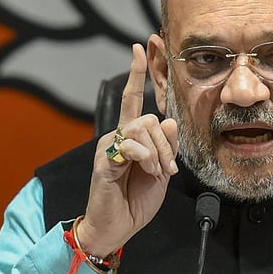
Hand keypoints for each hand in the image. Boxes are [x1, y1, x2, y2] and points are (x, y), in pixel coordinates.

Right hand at [77, 43, 179, 255]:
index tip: (139, 47)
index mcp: (132, 135)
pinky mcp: (104, 159)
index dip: (136, 73)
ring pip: (142, 128)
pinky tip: (145, 171)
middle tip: (167, 168)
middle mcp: (118, 135)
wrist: (117, 226)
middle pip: (148, 118)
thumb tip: (168, 120)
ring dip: (157, 153)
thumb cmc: (137, 198)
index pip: (133, 98)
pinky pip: (130, 145)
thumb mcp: (162, 169)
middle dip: (165, 143)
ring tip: (156, 172)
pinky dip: (146, 158)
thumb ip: (167, 145)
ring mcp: (109, 146)